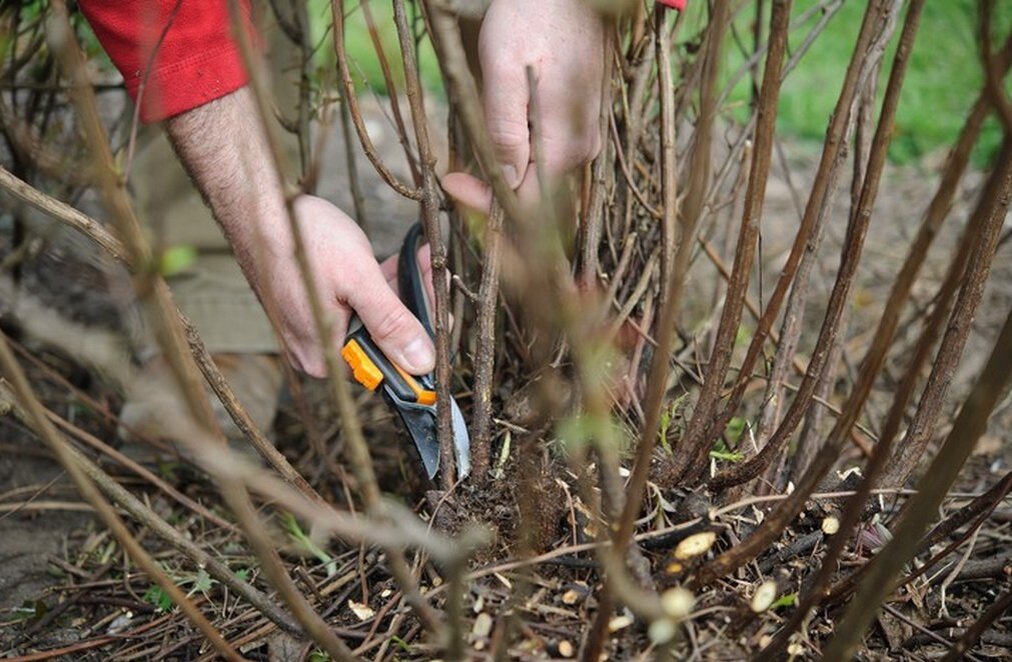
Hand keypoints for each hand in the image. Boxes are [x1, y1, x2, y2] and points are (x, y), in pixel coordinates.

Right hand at [252, 195, 434, 377]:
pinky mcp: (317, 307)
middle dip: (416, 306)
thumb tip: (421, 362)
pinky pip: (359, 304)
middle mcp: (319, 351)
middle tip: (434, 272)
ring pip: (375, 318)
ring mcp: (316, 329)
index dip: (423, 338)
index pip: (390, 365)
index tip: (447, 312)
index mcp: (326, 357)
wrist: (259, 205)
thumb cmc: (302, 238)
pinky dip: (382, 284)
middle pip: (385, 340)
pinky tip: (402, 261)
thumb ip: (391, 323)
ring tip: (423, 259)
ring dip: (403, 290)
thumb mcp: (358, 280)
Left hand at [441, 0, 604, 209]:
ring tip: (474, 153)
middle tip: (455, 173)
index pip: (527, 202)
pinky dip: (521, 151)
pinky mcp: (582, 119)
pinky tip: (501, 130)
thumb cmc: (532, 15)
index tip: (452, 182)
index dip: (486, 200)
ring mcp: (586, 133)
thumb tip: (504, 180)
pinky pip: (549, 151)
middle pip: (534, 191)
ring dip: (506, 169)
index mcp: (566, 143)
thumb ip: (504, 129)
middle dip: (494, 188)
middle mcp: (584, 147)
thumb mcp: (504, 67)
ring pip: (540, 172)